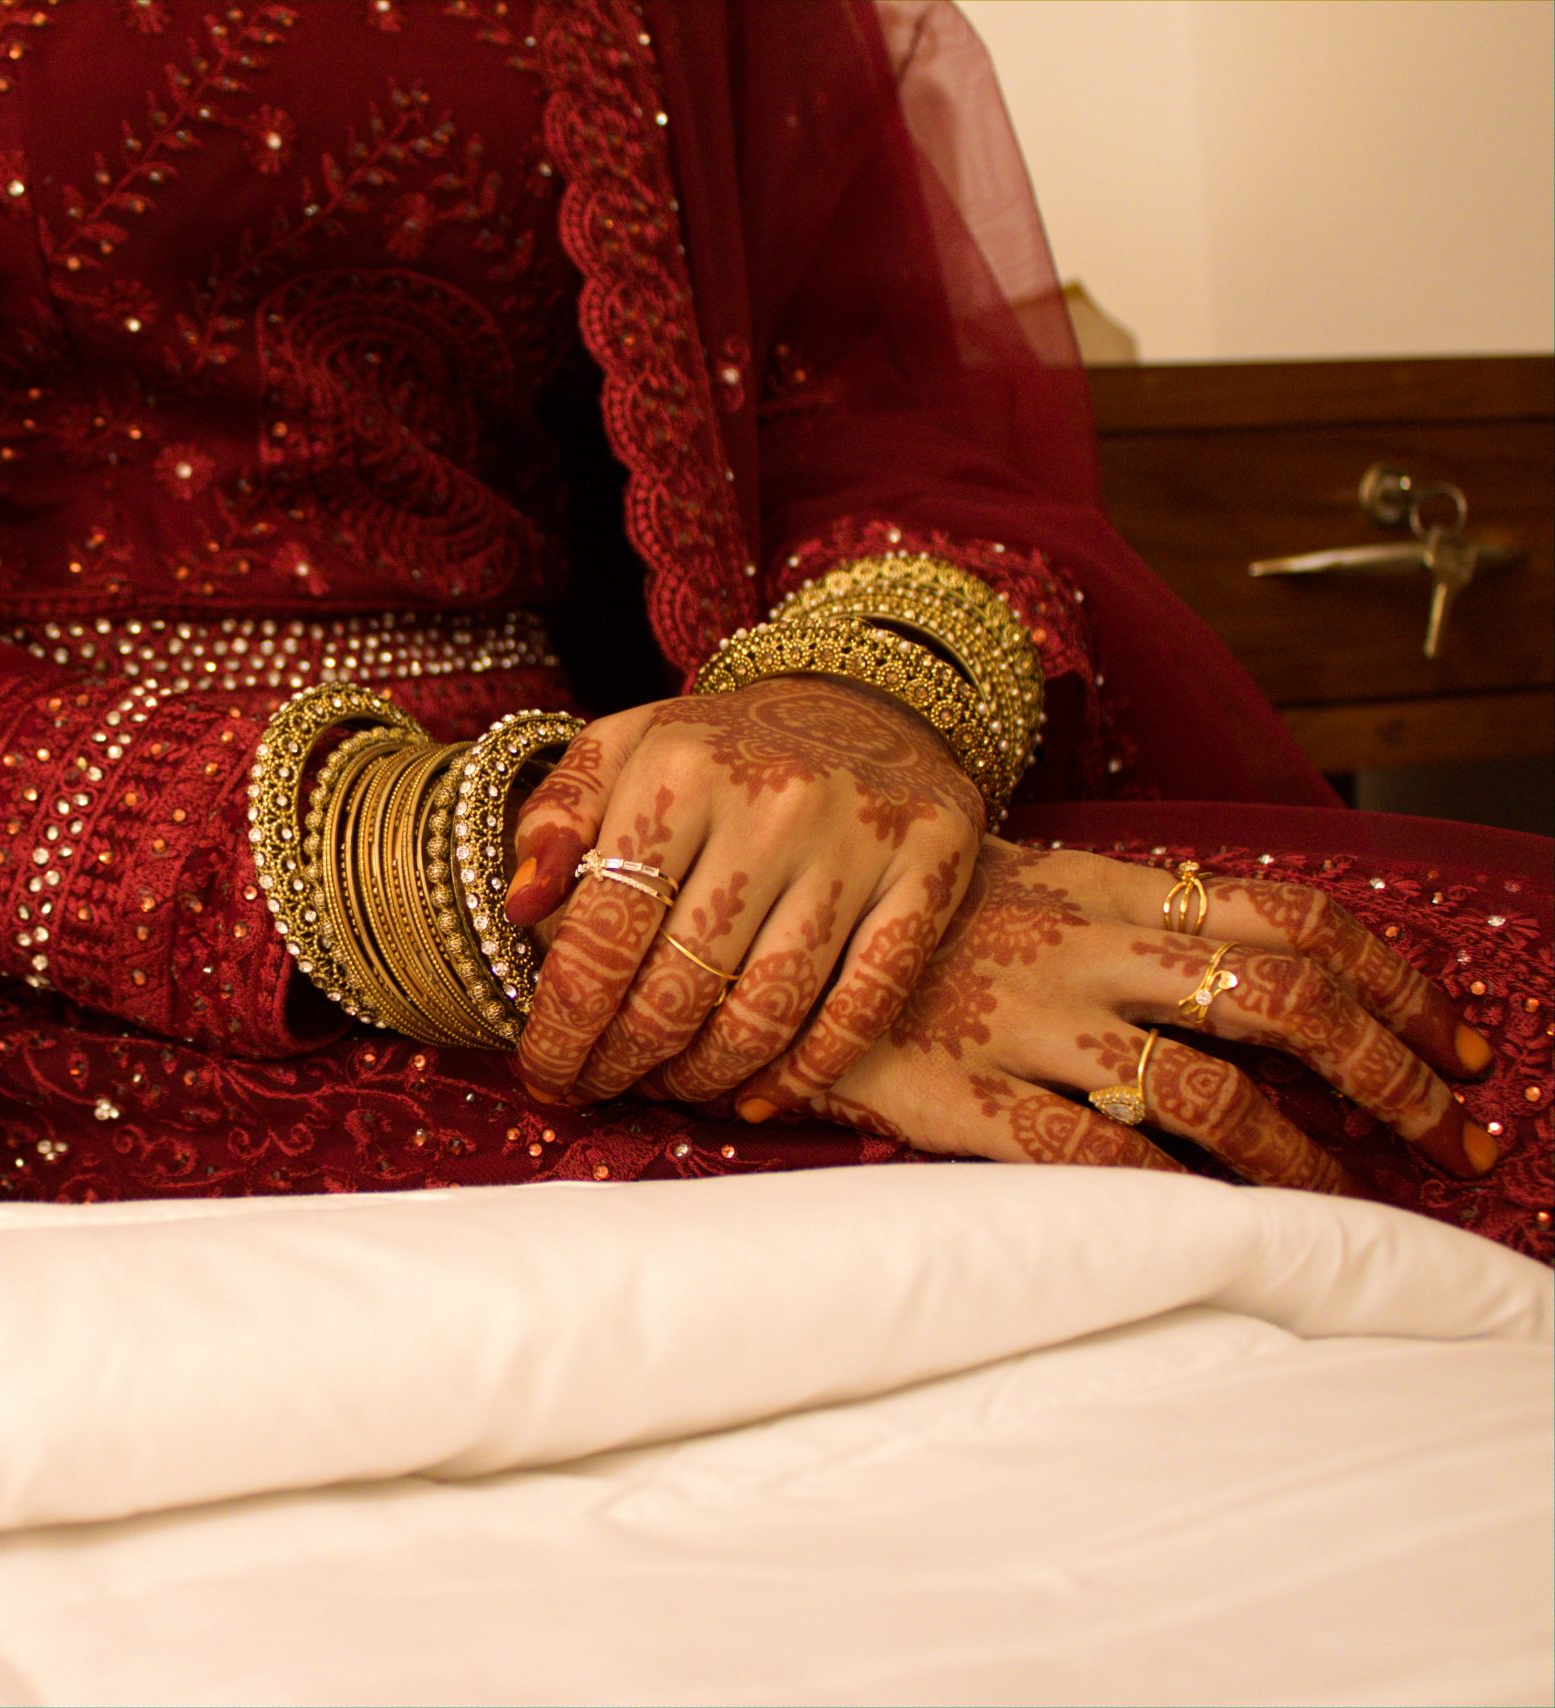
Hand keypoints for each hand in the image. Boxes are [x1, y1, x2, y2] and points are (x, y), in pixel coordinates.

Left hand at [506, 675, 984, 1107]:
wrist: (861, 697)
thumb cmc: (719, 746)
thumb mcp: (621, 748)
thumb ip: (556, 817)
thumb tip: (521, 907)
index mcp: (678, 770)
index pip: (603, 938)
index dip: (563, 1027)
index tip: (545, 1074)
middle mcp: (773, 801)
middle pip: (679, 987)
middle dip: (625, 1062)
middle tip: (602, 1088)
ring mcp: (859, 839)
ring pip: (766, 1011)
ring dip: (705, 1077)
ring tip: (671, 1090)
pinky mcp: (931, 869)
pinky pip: (863, 1006)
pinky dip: (806, 1071)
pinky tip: (757, 1096)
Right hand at [731, 839, 1498, 1187]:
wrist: (740, 923)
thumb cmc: (889, 915)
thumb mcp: (1010, 877)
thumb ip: (1115, 917)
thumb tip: (1244, 962)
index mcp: (1103, 886)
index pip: (1289, 914)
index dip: (1394, 976)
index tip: (1455, 1034)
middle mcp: (1082, 947)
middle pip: (1282, 997)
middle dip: (1393, 1072)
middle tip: (1456, 1132)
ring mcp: (1024, 1022)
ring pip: (1210, 1090)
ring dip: (1308, 1156)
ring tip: (1357, 1203)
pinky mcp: (961, 1095)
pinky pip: (1095, 1155)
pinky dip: (1178, 1196)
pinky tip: (1224, 1228)